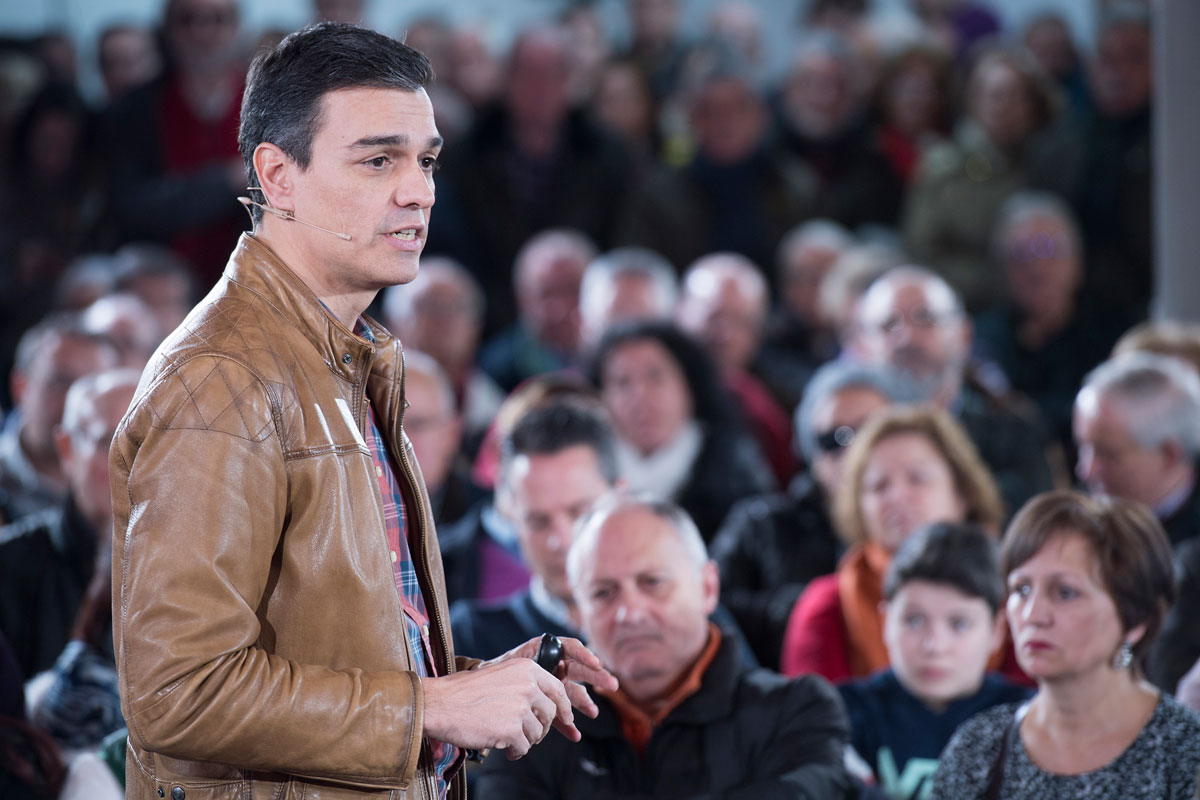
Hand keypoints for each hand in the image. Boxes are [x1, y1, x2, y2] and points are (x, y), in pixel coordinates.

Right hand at [421, 658, 572, 758]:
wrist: (440, 704)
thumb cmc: (464, 692)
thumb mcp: (499, 674)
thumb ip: (523, 685)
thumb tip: (542, 704)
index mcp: (526, 668)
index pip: (558, 689)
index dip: (564, 707)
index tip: (567, 718)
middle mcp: (528, 685)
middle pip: (550, 713)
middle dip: (542, 728)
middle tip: (529, 735)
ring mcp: (521, 708)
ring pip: (537, 732)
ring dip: (526, 740)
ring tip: (510, 741)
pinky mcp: (512, 729)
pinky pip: (524, 747)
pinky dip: (517, 751)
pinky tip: (506, 749)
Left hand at [490, 636, 618, 724]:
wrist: (487, 688)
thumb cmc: (500, 669)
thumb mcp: (513, 662)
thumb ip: (528, 664)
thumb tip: (538, 667)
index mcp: (549, 651)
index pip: (571, 648)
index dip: (585, 654)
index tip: (596, 663)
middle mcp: (556, 667)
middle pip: (580, 670)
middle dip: (596, 677)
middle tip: (612, 685)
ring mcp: (554, 685)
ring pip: (574, 693)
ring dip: (584, 703)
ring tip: (593, 713)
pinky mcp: (549, 703)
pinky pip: (561, 712)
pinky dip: (567, 724)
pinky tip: (574, 734)